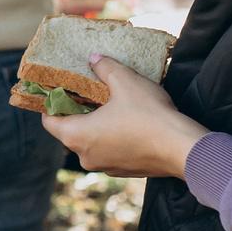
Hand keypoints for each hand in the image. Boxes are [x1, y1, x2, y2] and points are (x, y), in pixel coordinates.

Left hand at [41, 55, 209, 179]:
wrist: (182, 148)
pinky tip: (127, 122)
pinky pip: (109, 151)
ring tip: (110, 105)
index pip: (49, 122)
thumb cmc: (149, 115)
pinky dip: (112, 138)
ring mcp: (105, 167)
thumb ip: (105, 67)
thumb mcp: (125, 81)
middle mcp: (86, 156)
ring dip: (96, 126)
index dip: (52, 104)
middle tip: (88, 93)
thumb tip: (95, 59)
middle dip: (77, 112)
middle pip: (70, 132)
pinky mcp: (124, 171)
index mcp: (77, 136)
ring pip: (91, 143)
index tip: (60, 91)